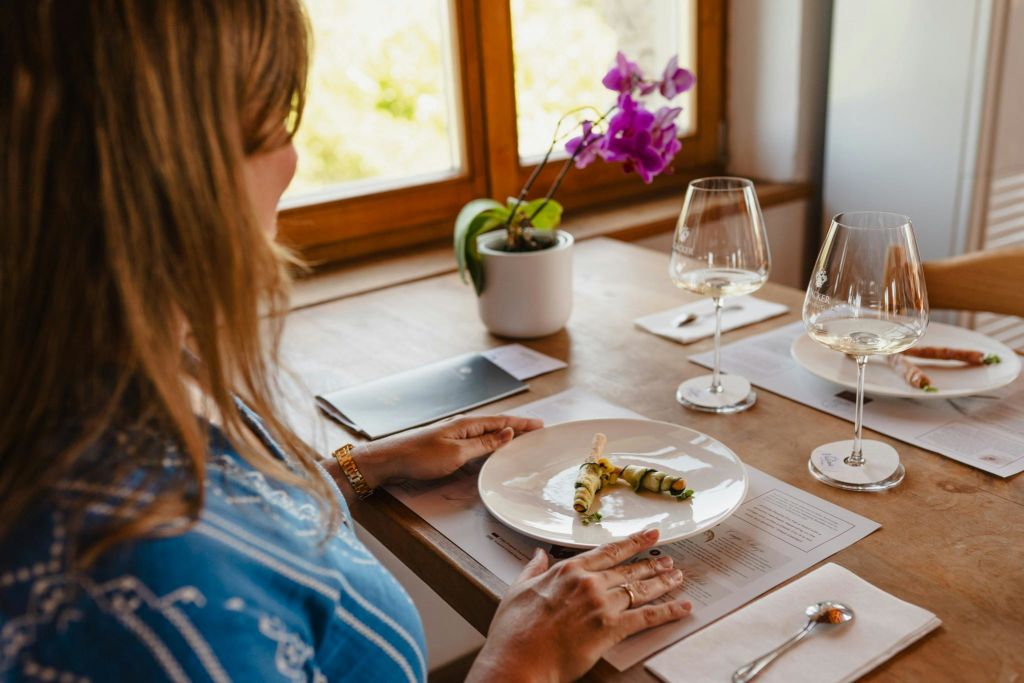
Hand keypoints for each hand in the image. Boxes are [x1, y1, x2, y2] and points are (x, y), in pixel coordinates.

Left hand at [352, 414, 542, 487]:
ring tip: (521, 438)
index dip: (522, 423)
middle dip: (517, 427)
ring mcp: (454, 435)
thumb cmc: (420, 456)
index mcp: (467, 424)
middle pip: (496, 425)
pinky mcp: (447, 445)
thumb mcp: (457, 453)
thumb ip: (483, 444)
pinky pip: (476, 441)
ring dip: (504, 435)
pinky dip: (490, 442)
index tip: (540, 424)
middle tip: (537, 431)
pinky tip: (492, 448)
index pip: (502, 421)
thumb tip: (507, 432)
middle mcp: (462, 426)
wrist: (390, 460)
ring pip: (486, 433)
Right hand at [468, 529, 691, 682]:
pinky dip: (667, 611)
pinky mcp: (610, 629)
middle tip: (668, 560)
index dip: (632, 542)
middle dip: (652, 564)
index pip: (608, 551)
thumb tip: (538, 555)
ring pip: (640, 590)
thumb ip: (532, 569)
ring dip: (663, 583)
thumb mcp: (518, 590)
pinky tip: (681, 607)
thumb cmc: (515, 631)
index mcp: (568, 570)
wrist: (518, 660)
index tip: (648, 535)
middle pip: (628, 570)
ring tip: (677, 577)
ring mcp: (601, 605)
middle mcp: (588, 583)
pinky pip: (646, 617)